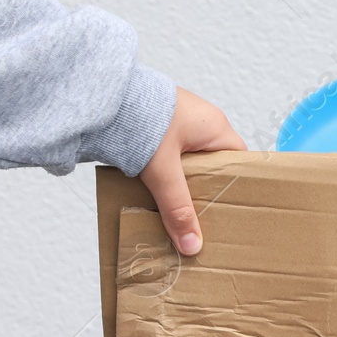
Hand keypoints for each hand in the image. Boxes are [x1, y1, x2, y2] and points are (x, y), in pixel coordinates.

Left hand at [138, 88, 245, 255]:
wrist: (97, 90)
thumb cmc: (139, 118)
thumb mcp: (162, 171)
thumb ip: (176, 208)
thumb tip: (192, 245)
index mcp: (215, 127)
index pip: (239, 161)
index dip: (238, 186)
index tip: (232, 209)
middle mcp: (200, 120)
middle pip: (214, 164)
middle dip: (207, 189)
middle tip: (203, 215)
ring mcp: (176, 119)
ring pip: (189, 160)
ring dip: (182, 181)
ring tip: (178, 206)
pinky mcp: (155, 122)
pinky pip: (169, 153)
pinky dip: (164, 170)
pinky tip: (155, 186)